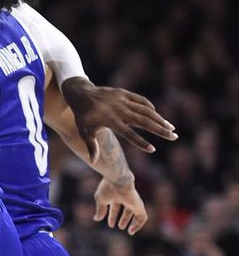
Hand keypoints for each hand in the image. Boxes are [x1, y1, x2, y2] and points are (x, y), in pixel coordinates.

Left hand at [61, 77, 175, 156]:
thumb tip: (93, 162)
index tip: (152, 149)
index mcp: (110, 121)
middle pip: (144, 122)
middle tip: (174, 137)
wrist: (81, 93)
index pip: (129, 134)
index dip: (140, 142)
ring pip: (146, 111)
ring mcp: (123, 101)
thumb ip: (91, 146)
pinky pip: (141, 101)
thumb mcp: (84, 131)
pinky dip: (150, 108)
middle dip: (160, 130)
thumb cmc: (83, 116)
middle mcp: (119, 111)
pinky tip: (158, 116)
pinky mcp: (124, 94)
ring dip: (160, 119)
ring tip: (171, 128)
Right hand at [94, 174, 146, 234]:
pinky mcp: (139, 205)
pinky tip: (133, 230)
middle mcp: (126, 198)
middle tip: (121, 227)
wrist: (118, 180)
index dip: (112, 216)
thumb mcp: (101, 200)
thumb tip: (96, 219)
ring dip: (133, 223)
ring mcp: (133, 202)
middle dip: (124, 219)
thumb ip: (100, 210)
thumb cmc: (108, 188)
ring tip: (130, 231)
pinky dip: (138, 224)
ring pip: (137, 214)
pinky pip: (142, 217)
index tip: (110, 225)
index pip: (115, 207)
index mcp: (116, 195)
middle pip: (127, 210)